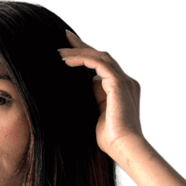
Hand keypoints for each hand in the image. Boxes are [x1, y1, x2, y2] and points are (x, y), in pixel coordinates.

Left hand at [58, 30, 143, 158]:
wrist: (123, 147)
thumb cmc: (110, 139)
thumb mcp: (96, 114)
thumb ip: (92, 99)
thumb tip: (80, 88)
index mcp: (122, 89)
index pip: (102, 66)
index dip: (86, 56)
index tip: (68, 51)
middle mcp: (126, 82)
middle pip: (102, 56)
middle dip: (83, 46)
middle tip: (65, 38)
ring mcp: (124, 81)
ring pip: (100, 57)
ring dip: (79, 52)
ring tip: (60, 52)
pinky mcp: (119, 84)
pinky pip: (99, 64)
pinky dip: (82, 60)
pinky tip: (66, 61)